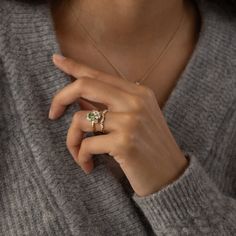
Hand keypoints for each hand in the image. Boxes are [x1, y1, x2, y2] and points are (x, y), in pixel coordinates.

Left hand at [49, 54, 188, 196]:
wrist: (171, 175)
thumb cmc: (149, 147)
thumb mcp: (134, 120)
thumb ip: (109, 106)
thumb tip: (79, 99)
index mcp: (138, 92)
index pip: (99, 74)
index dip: (74, 66)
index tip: (56, 59)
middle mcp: (135, 101)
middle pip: (85, 85)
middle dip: (61, 98)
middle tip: (53, 114)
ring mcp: (131, 121)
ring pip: (80, 119)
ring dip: (72, 140)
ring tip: (80, 154)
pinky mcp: (124, 143)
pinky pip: (87, 144)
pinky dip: (81, 156)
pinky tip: (89, 165)